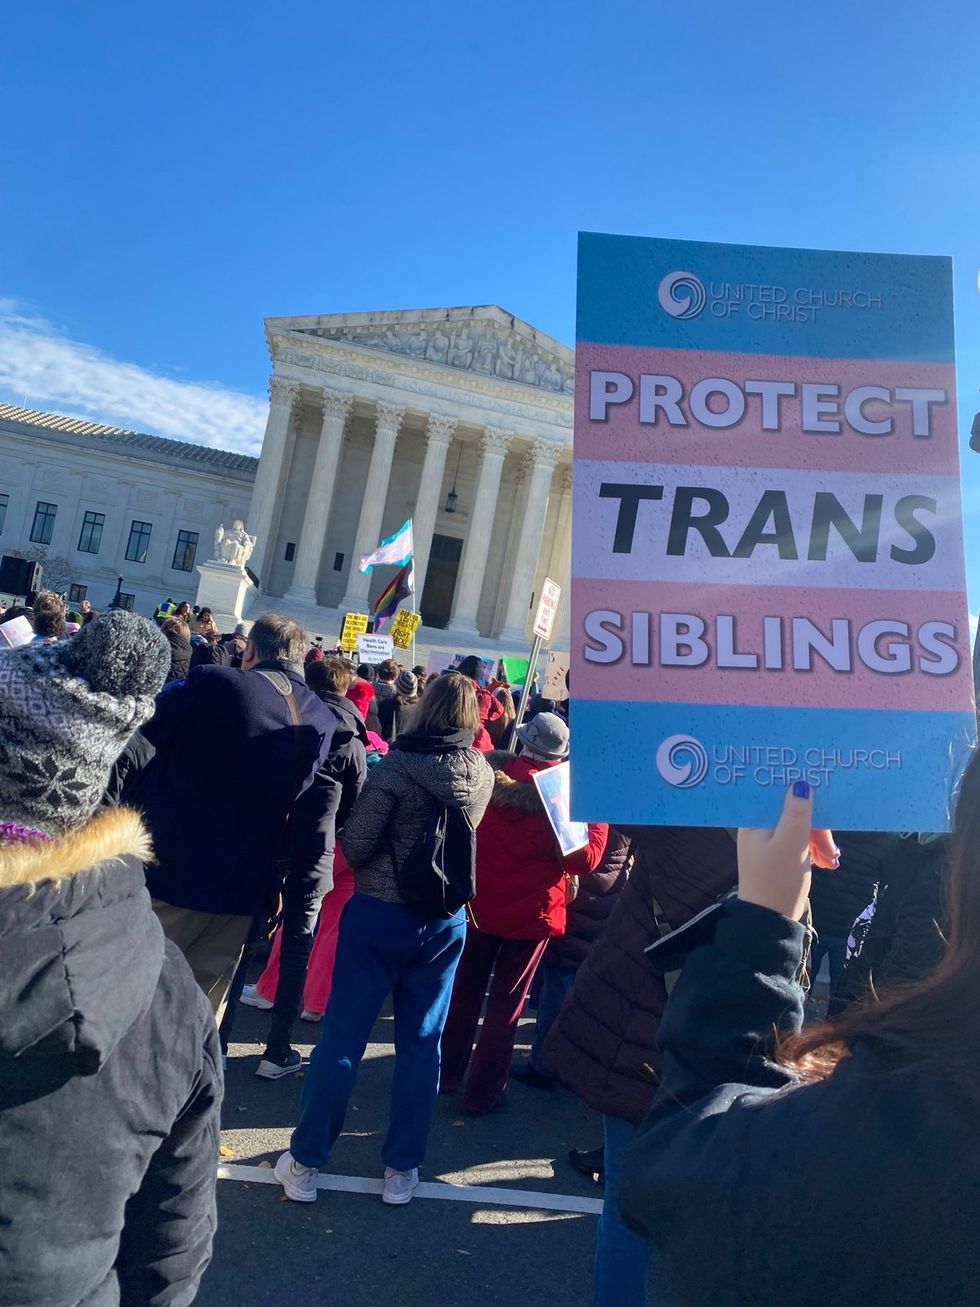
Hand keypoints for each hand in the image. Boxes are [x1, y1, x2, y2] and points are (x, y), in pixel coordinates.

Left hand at [737, 783, 839, 920]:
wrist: (771, 922)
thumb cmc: (777, 881)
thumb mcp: (790, 845)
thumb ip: (797, 814)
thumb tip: (800, 784)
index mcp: (754, 821)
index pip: (779, 795)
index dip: (801, 794)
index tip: (824, 796)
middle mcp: (759, 827)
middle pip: (793, 811)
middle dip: (816, 828)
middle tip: (830, 849)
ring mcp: (769, 841)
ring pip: (800, 827)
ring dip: (819, 841)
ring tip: (830, 861)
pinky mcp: (780, 854)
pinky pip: (800, 842)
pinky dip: (814, 850)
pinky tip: (826, 863)